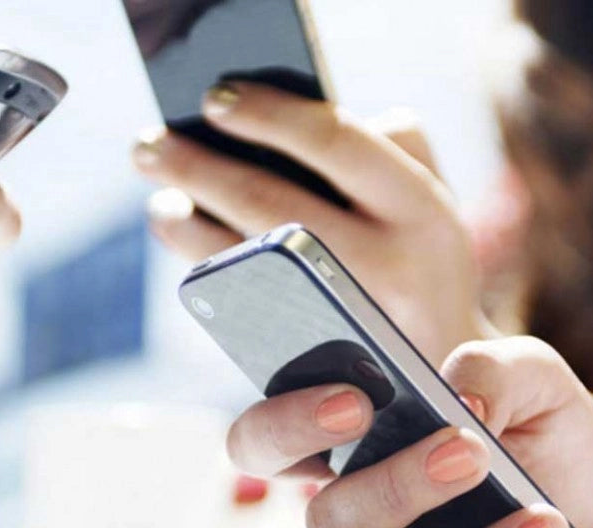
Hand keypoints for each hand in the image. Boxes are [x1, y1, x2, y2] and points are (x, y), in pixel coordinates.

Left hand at [132, 83, 489, 364]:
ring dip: (183, 218)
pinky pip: (237, 302)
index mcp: (421, 207)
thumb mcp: (429, 196)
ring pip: (239, 256)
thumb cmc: (421, 258)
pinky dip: (201, 263)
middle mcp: (387, 263)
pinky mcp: (310, 357)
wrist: (443, 366)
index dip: (267, 112)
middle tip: (149, 142)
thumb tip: (293, 115)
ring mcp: (345, 319)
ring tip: (161, 193)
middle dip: (194, 166)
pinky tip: (185, 234)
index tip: (214, 96)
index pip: (333, 139)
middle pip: (266, 200)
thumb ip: (389, 141)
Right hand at [225, 336, 592, 527]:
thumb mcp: (528, 373)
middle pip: (327, 520)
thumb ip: (492, 368)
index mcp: (342, 440)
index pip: (265, 439)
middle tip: (466, 448)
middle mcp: (354, 508)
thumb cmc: (531, 417)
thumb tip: (465, 405)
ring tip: (540, 515)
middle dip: (394, 488)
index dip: (289, 425)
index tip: (356, 402)